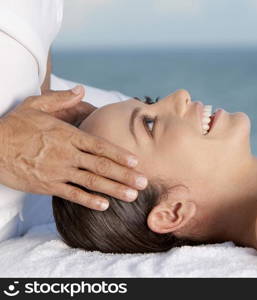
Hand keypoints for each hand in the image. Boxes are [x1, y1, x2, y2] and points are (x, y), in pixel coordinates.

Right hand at [0, 86, 147, 210]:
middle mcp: (67, 154)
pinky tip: (104, 205)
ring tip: (132, 195)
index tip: (137, 162)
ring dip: (114, 189)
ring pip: (92, 182)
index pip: (100, 146)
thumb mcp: (36, 105)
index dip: (120, 155)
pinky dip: (89, 200)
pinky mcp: (47, 185)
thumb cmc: (15, 125)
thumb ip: (61, 98)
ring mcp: (58, 171)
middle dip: (125, 175)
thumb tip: (81, 89)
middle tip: (144, 182)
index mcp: (68, 135)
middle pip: (102, 166)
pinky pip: (72, 194)